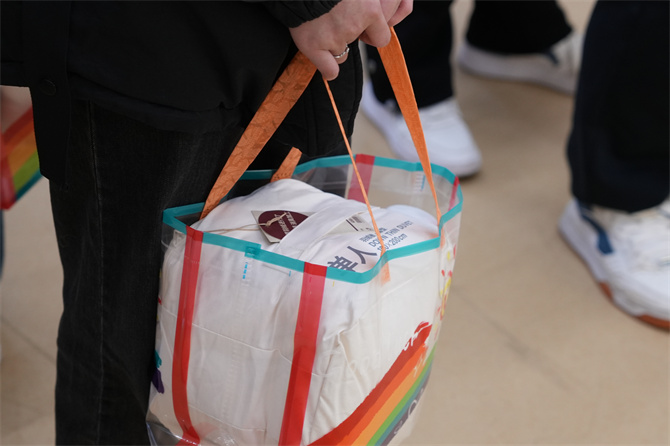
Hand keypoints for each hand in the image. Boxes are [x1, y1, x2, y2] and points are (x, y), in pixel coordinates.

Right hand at [289, 0, 412, 79]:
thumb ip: (389, 0)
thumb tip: (407, 4)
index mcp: (370, 7)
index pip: (383, 33)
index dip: (372, 29)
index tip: (361, 19)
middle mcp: (355, 24)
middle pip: (366, 43)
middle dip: (358, 34)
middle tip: (341, 17)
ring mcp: (335, 37)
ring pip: (344, 53)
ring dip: (337, 43)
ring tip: (323, 23)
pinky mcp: (315, 46)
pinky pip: (330, 70)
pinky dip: (328, 69)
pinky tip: (324, 61)